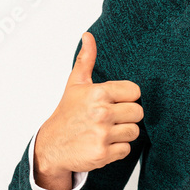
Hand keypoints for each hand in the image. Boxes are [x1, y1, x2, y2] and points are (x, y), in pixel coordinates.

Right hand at [34, 32, 143, 186]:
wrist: (51, 145)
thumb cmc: (67, 113)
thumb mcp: (75, 84)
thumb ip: (86, 59)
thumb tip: (88, 36)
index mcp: (97, 93)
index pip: (135, 92)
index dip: (126, 97)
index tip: (114, 102)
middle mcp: (101, 112)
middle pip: (138, 112)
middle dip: (126, 116)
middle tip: (110, 118)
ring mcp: (102, 134)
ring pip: (134, 132)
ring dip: (123, 133)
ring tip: (106, 131)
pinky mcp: (103, 154)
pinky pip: (126, 149)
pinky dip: (117, 150)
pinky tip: (103, 144)